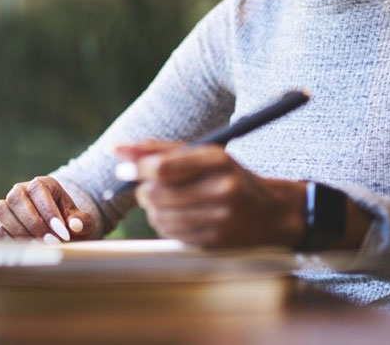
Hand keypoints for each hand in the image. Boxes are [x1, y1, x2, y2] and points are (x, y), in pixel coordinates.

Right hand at [0, 176, 96, 240]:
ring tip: (41, 246)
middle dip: (34, 222)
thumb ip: (82, 222)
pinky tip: (31, 250)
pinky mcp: (1, 227)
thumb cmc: (71, 225)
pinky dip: (13, 242)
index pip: (38, 189)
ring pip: (1, 210)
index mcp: (42, 184)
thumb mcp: (82, 223)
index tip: (63, 232)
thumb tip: (74, 225)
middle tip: (52, 241)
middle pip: (16, 197)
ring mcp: (8, 208)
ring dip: (21, 231)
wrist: (60, 234)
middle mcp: (20, 191)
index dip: (48, 211)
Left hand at [114, 141, 304, 248]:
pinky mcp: (215, 241)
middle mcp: (221, 190)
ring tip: (164, 200)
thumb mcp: (204, 155)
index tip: (122, 169)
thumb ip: (160, 150)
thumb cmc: (230, 177)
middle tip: (146, 186)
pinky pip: (171, 234)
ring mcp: (219, 219)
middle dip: (143, 190)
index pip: (164, 167)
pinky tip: (177, 216)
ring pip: (160, 216)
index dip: (137, 169)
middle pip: (157, 194)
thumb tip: (116, 149)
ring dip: (152, 208)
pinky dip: (164, 224)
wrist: (273, 213)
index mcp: (218, 161)